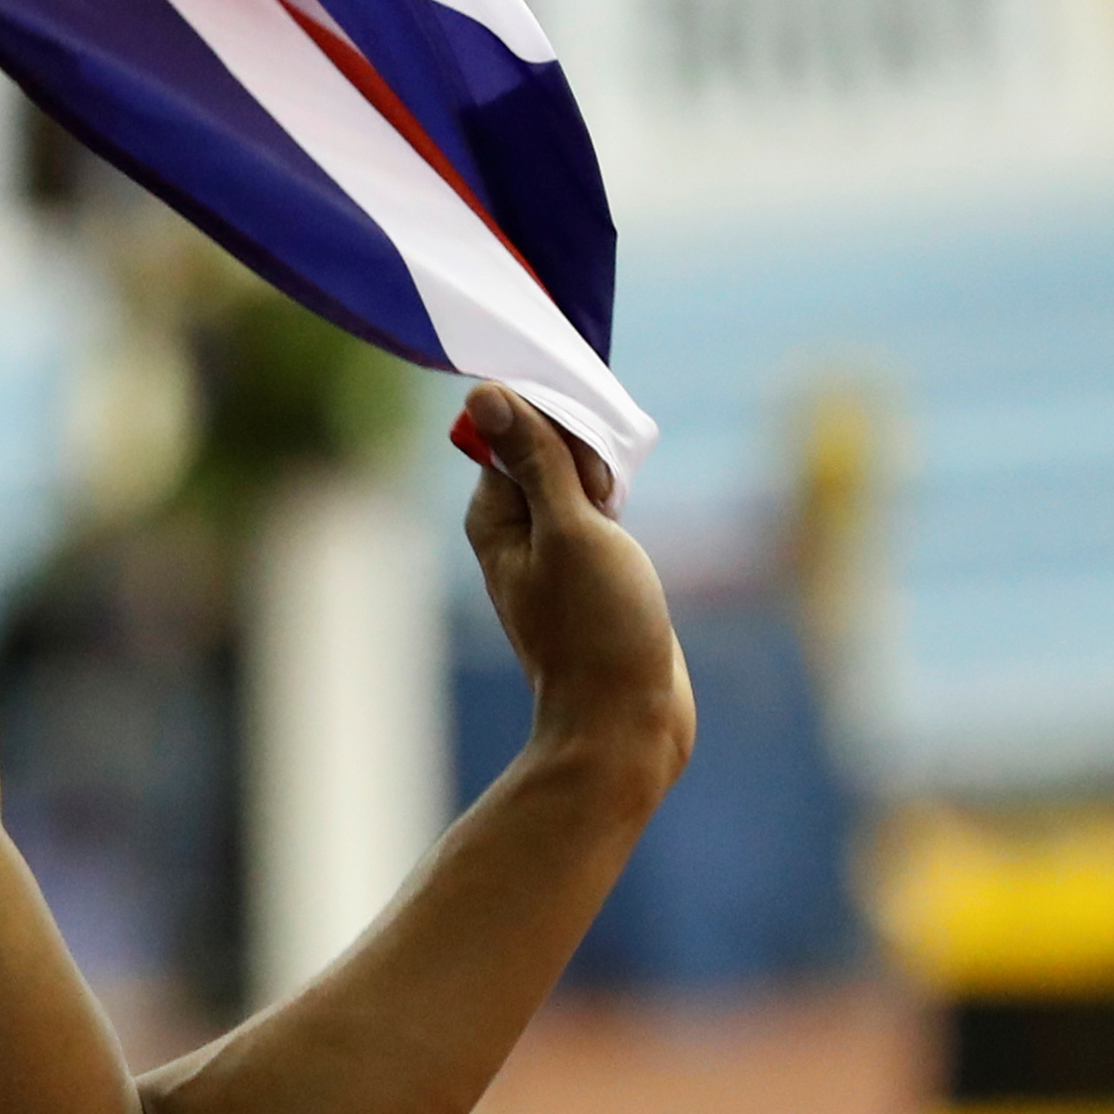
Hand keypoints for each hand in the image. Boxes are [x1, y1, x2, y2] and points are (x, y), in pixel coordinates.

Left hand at [458, 383, 692, 799]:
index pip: (517, 427)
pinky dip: (619, 516)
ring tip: (621, 538)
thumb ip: (534, 460)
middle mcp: (514, 527)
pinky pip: (598, 514)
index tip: (593, 478)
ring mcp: (551, 548)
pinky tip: (629, 544)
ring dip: (610, 489)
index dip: (562, 434)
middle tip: (610, 512)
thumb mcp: (570, 531)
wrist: (626, 721)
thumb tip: (483, 392)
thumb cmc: (598, 629)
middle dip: (591, 462)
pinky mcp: (586, 568)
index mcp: (493, 513)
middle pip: (550, 449)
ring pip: (580, 481)